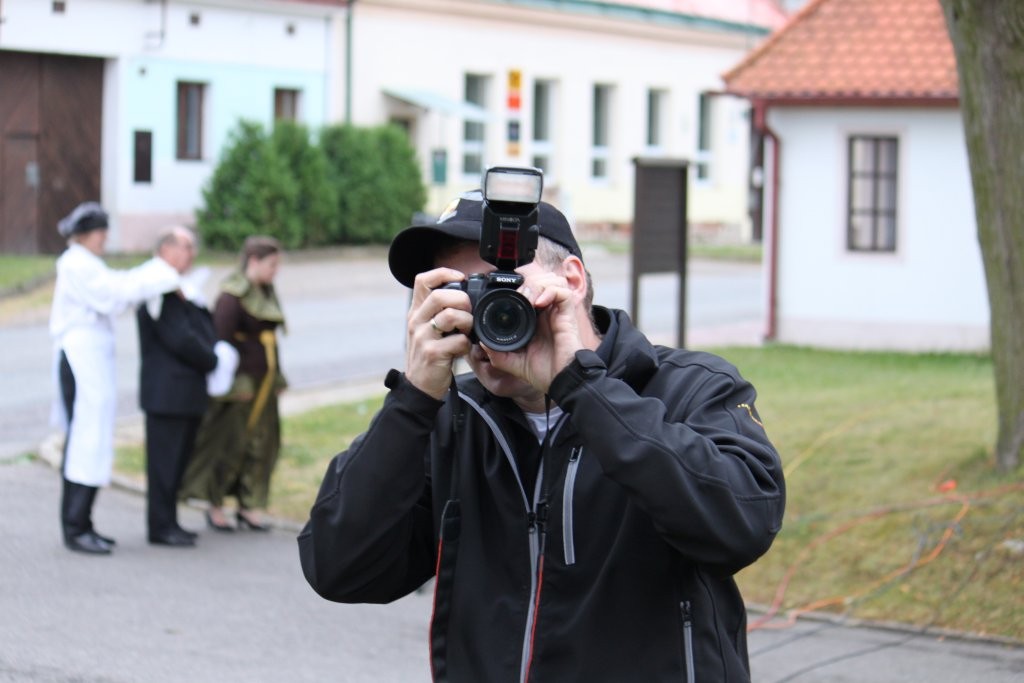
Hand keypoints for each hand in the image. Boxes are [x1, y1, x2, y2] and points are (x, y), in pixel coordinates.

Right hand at [405, 267, 474, 398]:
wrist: (419, 386)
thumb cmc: (430, 354)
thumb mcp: (429, 329)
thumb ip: (440, 312)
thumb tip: (465, 295)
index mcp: (416, 312)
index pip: (422, 280)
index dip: (443, 273)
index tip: (460, 278)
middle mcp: (416, 321)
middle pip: (440, 295)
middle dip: (462, 300)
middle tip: (469, 312)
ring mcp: (423, 337)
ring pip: (450, 316)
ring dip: (467, 322)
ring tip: (468, 331)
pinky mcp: (432, 354)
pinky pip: (458, 341)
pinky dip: (467, 345)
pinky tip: (463, 350)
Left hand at [483, 271, 585, 394]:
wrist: (561, 383)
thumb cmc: (544, 373)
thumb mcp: (513, 362)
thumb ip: (498, 353)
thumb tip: (482, 342)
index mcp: (535, 319)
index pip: (528, 291)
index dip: (517, 288)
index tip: (504, 299)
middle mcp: (547, 312)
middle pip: (540, 280)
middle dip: (527, 283)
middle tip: (517, 297)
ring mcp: (558, 312)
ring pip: (552, 280)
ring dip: (537, 284)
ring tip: (528, 299)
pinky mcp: (568, 315)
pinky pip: (563, 292)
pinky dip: (550, 291)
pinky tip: (539, 303)